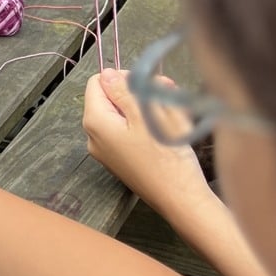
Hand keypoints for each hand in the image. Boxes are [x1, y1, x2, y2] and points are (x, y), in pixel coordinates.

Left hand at [83, 70, 210, 211]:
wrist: (181, 200)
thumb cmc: (166, 158)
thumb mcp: (146, 116)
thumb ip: (123, 91)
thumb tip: (106, 74)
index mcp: (95, 122)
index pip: (98, 82)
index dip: (123, 77)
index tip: (149, 83)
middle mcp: (94, 136)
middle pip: (113, 98)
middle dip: (140, 93)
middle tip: (169, 95)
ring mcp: (108, 150)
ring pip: (127, 114)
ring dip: (150, 108)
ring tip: (175, 115)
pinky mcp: (123, 159)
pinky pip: (132, 132)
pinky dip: (150, 125)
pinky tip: (171, 130)